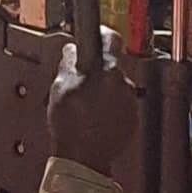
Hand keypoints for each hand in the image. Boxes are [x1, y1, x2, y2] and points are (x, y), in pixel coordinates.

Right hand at [46, 42, 142, 172]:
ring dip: (103, 92)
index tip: (95, 34)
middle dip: (97, 72)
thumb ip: (68, 63)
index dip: (100, 34)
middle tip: (78, 83)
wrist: (83, 159)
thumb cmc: (71, 125)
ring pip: (116, 88)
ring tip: (84, 106)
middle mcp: (124, 84)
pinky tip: (93, 117)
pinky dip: (109, 108)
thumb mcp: (60, 87)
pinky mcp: (131, 120)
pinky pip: (120, 106)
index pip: (110, 38)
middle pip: (111, 67)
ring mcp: (130, 103)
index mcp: (107, 71)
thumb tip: (71, 51)